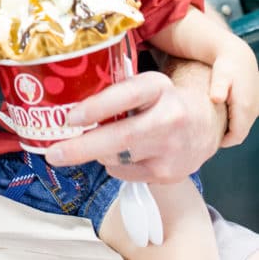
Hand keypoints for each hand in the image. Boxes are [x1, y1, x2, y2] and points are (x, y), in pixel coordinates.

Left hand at [44, 69, 222, 181]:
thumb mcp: (147, 85)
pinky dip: (113, 164)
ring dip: (95, 153)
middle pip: (120, 137)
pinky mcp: (167, 174)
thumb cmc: (164, 101)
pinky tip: (120, 153)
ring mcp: (170, 150)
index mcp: (159, 88)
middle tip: (53, 153)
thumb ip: (117, 91)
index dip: (97, 107)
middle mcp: (169, 118)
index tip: (70, 118)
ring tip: (91, 143)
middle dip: (81, 148)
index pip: (127, 95)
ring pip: (116, 158)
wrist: (206, 125)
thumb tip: (68, 102)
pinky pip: (124, 172)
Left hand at [210, 41, 258, 146]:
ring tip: (212, 125)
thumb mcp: (220, 75)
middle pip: (240, 133)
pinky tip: (221, 114)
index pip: (236, 136)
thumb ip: (218, 87)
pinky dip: (235, 120)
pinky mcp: (256, 103)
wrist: (238, 55)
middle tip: (207, 135)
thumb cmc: (225, 65)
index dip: (223, 142)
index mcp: (245, 107)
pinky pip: (245, 118)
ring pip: (243, 125)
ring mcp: (257, 106)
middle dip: (226, 137)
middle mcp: (254, 109)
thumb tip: (216, 98)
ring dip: (231, 128)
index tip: (207, 142)